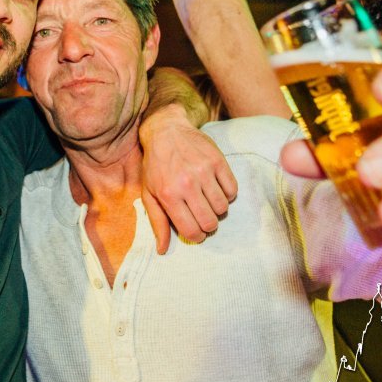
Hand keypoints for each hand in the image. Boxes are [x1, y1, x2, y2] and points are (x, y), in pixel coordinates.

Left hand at [138, 107, 237, 252]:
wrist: (166, 131)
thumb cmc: (155, 166)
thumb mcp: (149, 194)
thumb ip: (157, 223)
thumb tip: (162, 250)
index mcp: (169, 195)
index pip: (191, 230)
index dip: (196, 236)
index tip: (196, 231)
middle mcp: (187, 184)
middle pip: (210, 222)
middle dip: (208, 225)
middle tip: (202, 216)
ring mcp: (204, 172)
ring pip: (223, 208)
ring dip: (218, 209)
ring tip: (208, 200)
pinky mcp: (218, 161)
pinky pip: (232, 190)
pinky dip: (228, 194)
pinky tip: (216, 188)